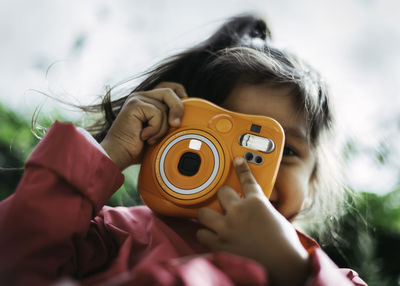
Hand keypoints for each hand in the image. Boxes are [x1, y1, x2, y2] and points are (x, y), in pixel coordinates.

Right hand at [100, 82, 187, 169]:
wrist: (119, 155)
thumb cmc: (137, 147)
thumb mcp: (158, 133)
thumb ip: (168, 122)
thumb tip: (183, 119)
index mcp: (147, 101)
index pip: (168, 87)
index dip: (180, 93)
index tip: (185, 106)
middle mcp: (141, 97)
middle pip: (169, 92)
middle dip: (177, 108)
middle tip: (176, 125)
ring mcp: (137, 99)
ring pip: (164, 108)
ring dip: (162, 128)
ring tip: (150, 138)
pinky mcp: (134, 105)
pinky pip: (157, 114)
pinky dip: (154, 129)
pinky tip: (143, 137)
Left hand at [197, 157, 309, 285]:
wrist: (284, 266)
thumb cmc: (285, 245)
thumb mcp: (276, 219)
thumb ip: (262, 211)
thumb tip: (257, 211)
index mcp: (257, 203)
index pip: (247, 179)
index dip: (241, 168)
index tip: (237, 161)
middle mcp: (239, 212)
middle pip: (222, 192)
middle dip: (223, 197)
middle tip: (227, 205)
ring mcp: (227, 228)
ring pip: (204, 213)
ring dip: (208, 217)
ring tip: (214, 222)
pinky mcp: (219, 244)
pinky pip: (201, 234)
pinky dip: (206, 235)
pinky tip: (212, 238)